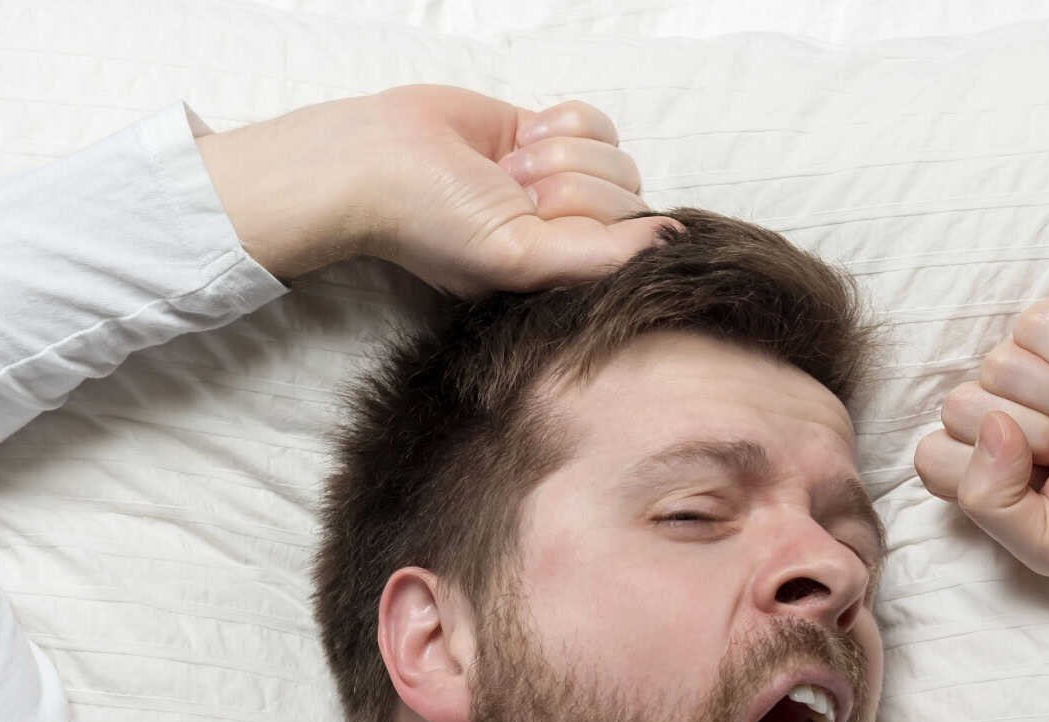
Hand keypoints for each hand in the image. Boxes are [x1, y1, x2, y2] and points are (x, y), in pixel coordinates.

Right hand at [195, 86, 676, 295]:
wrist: (376, 160)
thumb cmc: (435, 224)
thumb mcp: (519, 258)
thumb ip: (600, 257)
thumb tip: (672, 239)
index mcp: (567, 273)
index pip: (632, 243)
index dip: (593, 218)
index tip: (538, 216)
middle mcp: (571, 231)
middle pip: (628, 195)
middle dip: (567, 184)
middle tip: (509, 191)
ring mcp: (562, 180)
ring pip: (616, 156)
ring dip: (558, 154)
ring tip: (506, 169)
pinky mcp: (549, 135)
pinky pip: (598, 121)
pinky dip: (562, 123)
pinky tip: (519, 138)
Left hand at [912, 295, 1048, 570]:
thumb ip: (988, 506)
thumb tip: (989, 425)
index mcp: (982, 467)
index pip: (931, 457)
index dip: (986, 474)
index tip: (1046, 484)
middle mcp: (995, 411)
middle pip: (959, 408)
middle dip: (1033, 437)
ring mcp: (1026, 363)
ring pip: (998, 365)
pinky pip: (1035, 326)